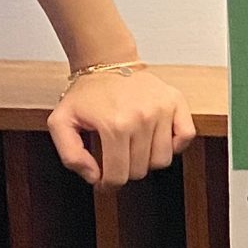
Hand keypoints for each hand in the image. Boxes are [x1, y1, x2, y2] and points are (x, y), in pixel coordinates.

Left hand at [47, 67, 195, 187]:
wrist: (107, 63)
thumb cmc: (86, 93)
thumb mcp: (60, 122)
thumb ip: (70, 155)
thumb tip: (95, 176)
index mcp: (114, 125)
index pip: (118, 175)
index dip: (108, 184)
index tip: (104, 181)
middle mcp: (142, 118)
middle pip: (140, 170)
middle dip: (125, 171)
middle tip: (116, 159)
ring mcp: (162, 110)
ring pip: (163, 159)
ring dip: (147, 160)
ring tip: (134, 148)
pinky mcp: (176, 102)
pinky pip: (186, 137)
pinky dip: (175, 145)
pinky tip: (157, 140)